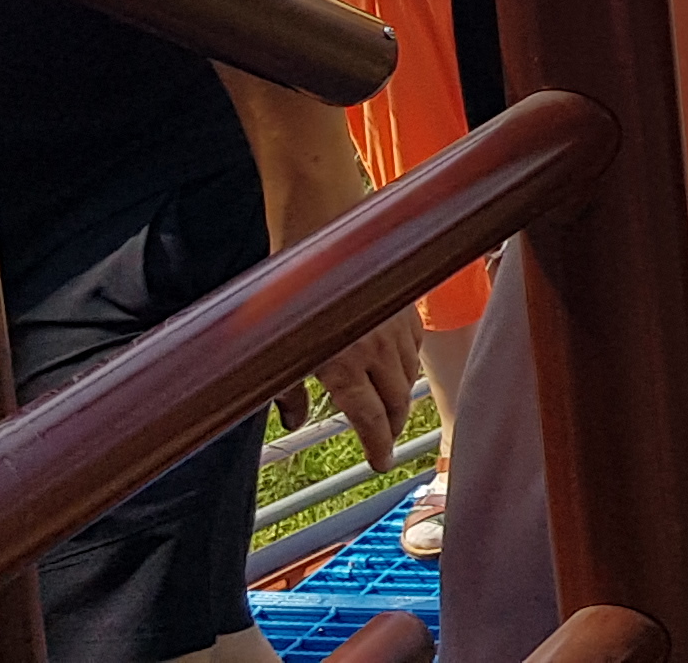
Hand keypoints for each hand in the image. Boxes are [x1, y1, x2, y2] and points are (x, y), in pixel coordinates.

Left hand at [257, 146, 424, 470]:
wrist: (318, 221)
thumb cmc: (285, 284)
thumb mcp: (273, 345)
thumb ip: (284, 389)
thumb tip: (295, 420)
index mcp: (341, 362)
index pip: (369, 419)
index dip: (376, 447)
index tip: (380, 465)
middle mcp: (375, 347)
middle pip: (396, 402)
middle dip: (392, 427)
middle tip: (383, 441)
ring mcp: (394, 323)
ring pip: (409, 375)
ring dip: (401, 396)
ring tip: (391, 409)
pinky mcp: (404, 302)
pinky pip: (415, 345)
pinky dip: (407, 364)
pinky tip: (397, 366)